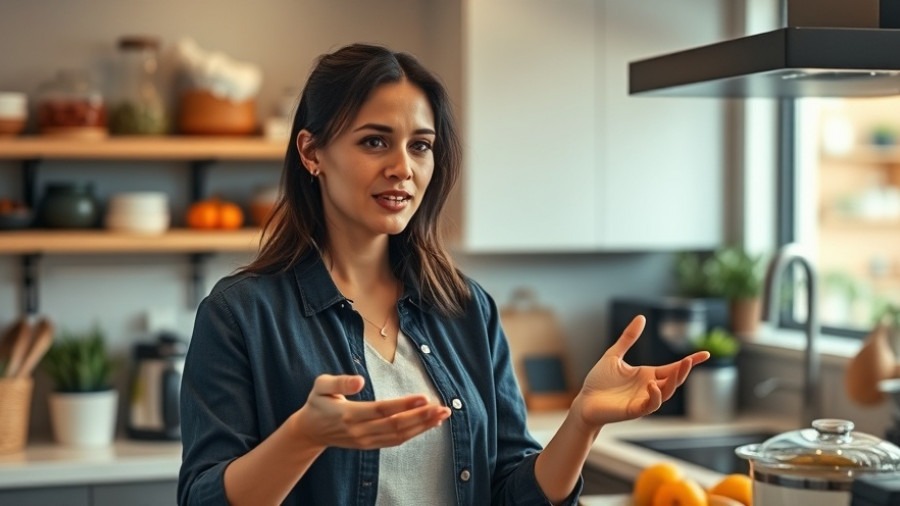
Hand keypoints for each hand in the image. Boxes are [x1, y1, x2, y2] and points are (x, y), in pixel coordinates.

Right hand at [289, 374, 450, 451]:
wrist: (310, 431)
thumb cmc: (317, 403)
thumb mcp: (320, 386)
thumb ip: (339, 382)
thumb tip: (359, 380)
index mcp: (349, 414)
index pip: (382, 410)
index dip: (404, 405)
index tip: (424, 398)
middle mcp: (360, 430)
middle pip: (395, 425)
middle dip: (421, 417)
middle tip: (443, 407)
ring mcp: (366, 440)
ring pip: (399, 436)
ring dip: (422, 426)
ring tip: (442, 415)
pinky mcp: (370, 444)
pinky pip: (395, 441)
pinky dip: (414, 433)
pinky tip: (429, 424)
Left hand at [572, 315, 708, 428]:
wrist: (584, 401)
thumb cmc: (599, 381)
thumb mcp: (614, 354)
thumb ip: (628, 338)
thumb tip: (641, 317)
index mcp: (647, 375)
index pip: (673, 368)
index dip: (689, 362)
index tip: (705, 354)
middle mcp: (649, 387)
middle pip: (674, 380)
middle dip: (685, 371)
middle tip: (691, 359)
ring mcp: (643, 399)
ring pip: (666, 392)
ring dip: (674, 382)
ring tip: (679, 367)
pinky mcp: (635, 410)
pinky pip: (651, 404)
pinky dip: (655, 395)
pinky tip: (652, 384)